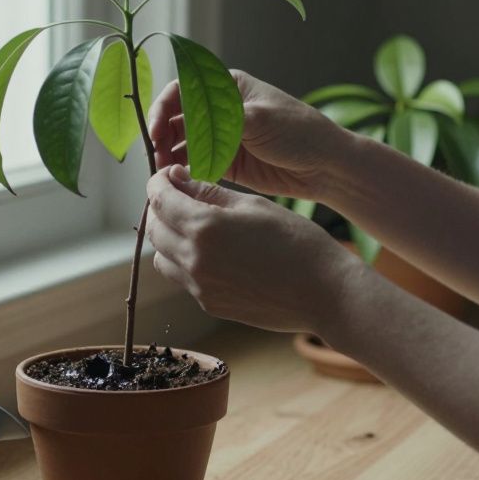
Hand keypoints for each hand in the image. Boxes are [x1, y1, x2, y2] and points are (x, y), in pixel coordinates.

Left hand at [145, 164, 354, 333]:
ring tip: (195, 226)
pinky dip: (185, 261)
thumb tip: (180, 181)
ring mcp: (200, 287)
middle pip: (154, 229)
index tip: (168, 175)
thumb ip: (210, 194)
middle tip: (180, 196)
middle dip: (160, 208)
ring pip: (162, 257)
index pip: (159, 199)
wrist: (324, 292)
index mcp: (204, 227)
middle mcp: (194, 260)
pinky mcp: (210, 304)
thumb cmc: (296, 241)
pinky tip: (213, 251)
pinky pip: (182, 278)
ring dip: (169, 237)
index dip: (158, 182)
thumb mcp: (254, 205)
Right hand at [148, 70, 347, 201]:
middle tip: (157, 160)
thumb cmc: (299, 132)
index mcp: (227, 87)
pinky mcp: (226, 162)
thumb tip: (182, 122)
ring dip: (169, 157)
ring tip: (165, 176)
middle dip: (162, 138)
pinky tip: (179, 183)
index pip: (182, 91)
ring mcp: (221, 136)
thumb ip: (220, 119)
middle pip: (176, 119)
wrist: (325, 166)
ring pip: (182, 144)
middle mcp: (219, 109)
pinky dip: (184, 172)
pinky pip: (195, 164)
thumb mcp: (259, 120)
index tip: (155, 133)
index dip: (162, 110)